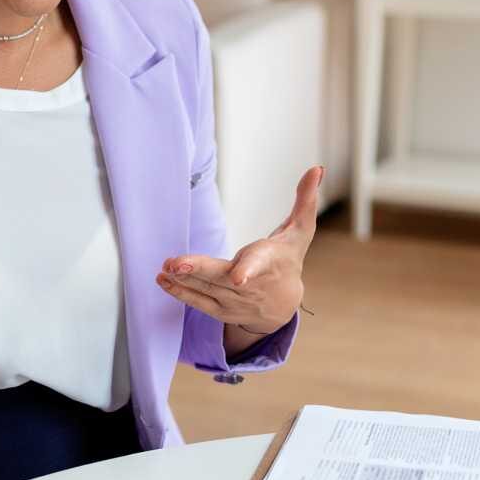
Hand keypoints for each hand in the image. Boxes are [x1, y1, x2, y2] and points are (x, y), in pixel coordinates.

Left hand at [158, 165, 322, 334]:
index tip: (238, 276)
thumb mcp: (300, 231)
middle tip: (176, 263)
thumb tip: (317, 169)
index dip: (249, 268)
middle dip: (199, 270)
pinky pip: (198, 302)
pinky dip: (179, 292)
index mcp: (270, 261)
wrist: (283, 304)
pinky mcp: (221, 310)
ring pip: (206, 290)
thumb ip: (305, 200)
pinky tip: (162, 279)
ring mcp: (235, 300)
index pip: (260, 263)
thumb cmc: (288, 259)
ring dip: (183, 279)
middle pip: (222, 277)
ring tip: (164, 267)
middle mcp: (251, 284)